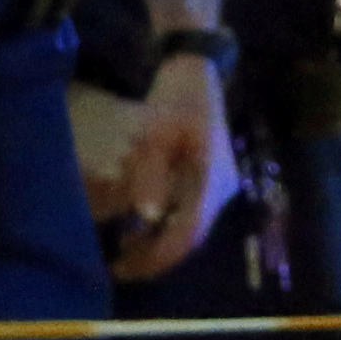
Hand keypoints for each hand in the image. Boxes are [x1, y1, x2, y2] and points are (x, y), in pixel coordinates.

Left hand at [81, 59, 239, 283]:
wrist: (195, 72)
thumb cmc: (173, 99)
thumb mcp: (155, 134)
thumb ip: (149, 176)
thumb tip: (144, 217)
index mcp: (212, 179)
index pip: (189, 232)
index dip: (157, 256)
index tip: (124, 267)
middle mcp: (221, 189)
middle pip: (191, 236)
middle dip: (155, 255)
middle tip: (119, 267)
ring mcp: (218, 186)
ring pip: (190, 228)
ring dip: (158, 242)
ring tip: (124, 251)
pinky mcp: (209, 181)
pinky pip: (187, 214)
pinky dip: (163, 226)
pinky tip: (138, 228)